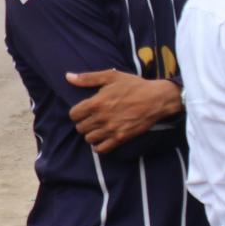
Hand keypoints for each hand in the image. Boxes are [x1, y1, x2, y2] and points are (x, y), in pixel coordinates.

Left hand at [67, 70, 181, 152]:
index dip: (77, 113)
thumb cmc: (134, 86)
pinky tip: (102, 140)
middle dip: (84, 123)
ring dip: (91, 134)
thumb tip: (68, 77)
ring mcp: (111, 129)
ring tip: (98, 129)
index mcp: (96, 102)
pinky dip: (98, 146)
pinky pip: (101, 149)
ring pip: (89, 138)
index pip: (73, 114)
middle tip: (92, 119)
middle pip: (80, 128)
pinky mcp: (121, 137)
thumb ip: (88, 78)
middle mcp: (101, 118)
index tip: (84, 111)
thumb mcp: (111, 77)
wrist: (157, 99)